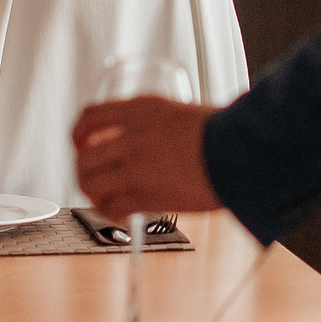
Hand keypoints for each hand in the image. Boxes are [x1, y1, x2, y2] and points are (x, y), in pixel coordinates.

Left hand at [72, 97, 222, 219]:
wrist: (241, 153)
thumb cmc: (225, 134)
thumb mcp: (182, 113)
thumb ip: (158, 125)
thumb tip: (149, 138)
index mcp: (141, 110)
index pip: (90, 116)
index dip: (79, 133)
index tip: (82, 143)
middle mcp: (133, 136)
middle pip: (85, 156)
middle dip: (84, 168)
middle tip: (93, 175)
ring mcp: (136, 167)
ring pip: (91, 182)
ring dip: (92, 191)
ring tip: (103, 196)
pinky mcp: (145, 196)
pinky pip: (111, 207)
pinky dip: (109, 211)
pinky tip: (118, 211)